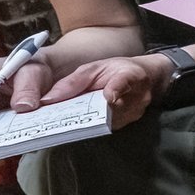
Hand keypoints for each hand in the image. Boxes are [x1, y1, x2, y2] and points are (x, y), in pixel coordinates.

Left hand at [11, 51, 170, 131]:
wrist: (146, 79)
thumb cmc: (116, 70)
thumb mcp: (94, 68)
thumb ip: (73, 82)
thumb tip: (48, 100)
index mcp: (130, 75)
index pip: (124, 81)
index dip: (117, 89)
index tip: (110, 96)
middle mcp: (137, 96)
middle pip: (111, 107)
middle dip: (86, 113)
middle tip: (60, 119)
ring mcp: (135, 112)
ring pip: (107, 121)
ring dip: (86, 121)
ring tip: (63, 122)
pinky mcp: (129, 123)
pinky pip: (107, 126)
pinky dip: (91, 125)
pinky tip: (76, 124)